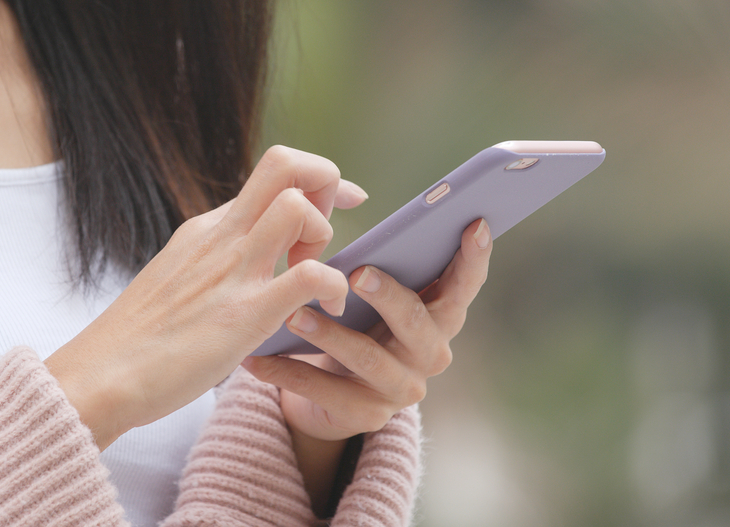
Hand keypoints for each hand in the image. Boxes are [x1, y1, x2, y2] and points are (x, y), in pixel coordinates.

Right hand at [44, 146, 367, 449]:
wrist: (98, 377)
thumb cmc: (137, 342)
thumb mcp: (178, 281)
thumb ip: (214, 264)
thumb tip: (247, 266)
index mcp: (207, 229)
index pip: (270, 173)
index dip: (313, 178)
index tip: (334, 200)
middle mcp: (221, 237)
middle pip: (284, 163)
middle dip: (324, 181)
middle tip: (321, 235)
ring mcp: (232, 271)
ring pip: (298, 207)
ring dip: (324, 236)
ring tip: (315, 279)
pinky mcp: (244, 314)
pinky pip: (309, 277)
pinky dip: (333, 287)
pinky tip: (329, 310)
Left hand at [241, 218, 492, 441]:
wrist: (330, 394)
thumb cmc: (355, 324)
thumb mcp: (369, 294)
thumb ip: (376, 257)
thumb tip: (352, 195)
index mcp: (438, 314)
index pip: (464, 284)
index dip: (473, 257)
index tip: (473, 223)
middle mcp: (430, 353)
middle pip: (419, 322)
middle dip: (389, 296)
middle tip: (357, 272)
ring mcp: (401, 390)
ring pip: (368, 360)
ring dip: (330, 336)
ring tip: (294, 316)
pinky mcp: (366, 418)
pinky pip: (325, 393)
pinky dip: (288, 373)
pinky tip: (256, 359)